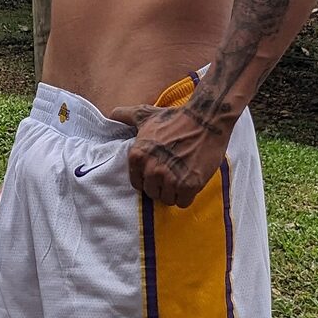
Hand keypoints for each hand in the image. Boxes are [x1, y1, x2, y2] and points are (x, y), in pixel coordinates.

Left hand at [110, 104, 228, 207]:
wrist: (206, 119)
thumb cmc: (175, 118)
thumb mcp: (146, 115)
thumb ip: (126, 116)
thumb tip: (111, 115)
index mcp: (138, 155)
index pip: (137, 183)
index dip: (148, 179)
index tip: (158, 171)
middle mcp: (151, 169)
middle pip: (152, 193)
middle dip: (162, 186)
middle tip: (173, 172)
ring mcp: (170, 178)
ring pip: (167, 199)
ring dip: (175, 192)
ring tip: (182, 176)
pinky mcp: (188, 185)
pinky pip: (182, 203)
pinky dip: (187, 195)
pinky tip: (191, 182)